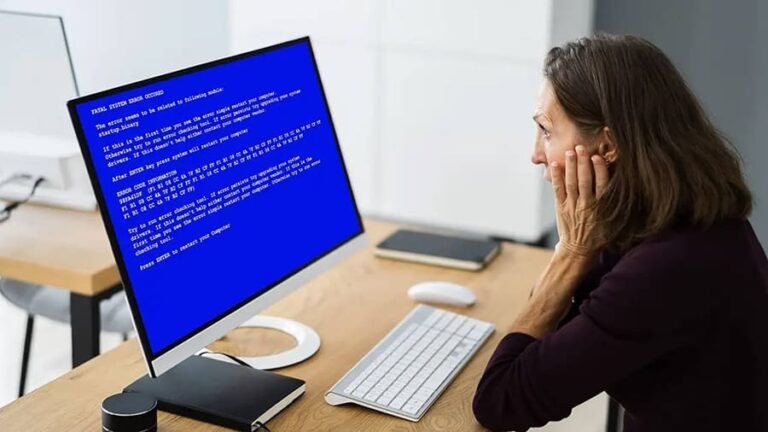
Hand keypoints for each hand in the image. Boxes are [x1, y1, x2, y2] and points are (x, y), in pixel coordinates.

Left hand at [550, 145, 609, 260]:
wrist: (579, 251)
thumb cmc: (600, 234)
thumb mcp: (615, 222)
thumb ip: (618, 204)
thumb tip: (631, 185)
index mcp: (601, 208)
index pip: (601, 186)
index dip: (599, 171)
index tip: (598, 157)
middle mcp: (586, 206)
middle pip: (584, 181)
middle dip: (582, 164)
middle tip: (581, 147)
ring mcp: (572, 206)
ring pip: (571, 184)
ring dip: (570, 167)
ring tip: (570, 151)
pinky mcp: (561, 207)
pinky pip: (558, 190)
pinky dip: (556, 177)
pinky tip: (555, 164)